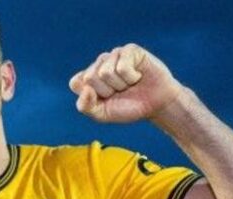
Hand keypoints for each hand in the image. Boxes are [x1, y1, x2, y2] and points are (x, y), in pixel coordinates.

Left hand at [68, 43, 183, 123]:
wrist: (156, 104)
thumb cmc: (128, 107)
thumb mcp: (103, 114)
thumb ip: (86, 106)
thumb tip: (85, 89)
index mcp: (88, 77)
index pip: (75, 82)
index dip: (90, 95)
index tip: (104, 99)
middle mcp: (99, 63)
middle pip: (90, 77)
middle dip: (107, 91)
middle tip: (120, 92)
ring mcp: (114, 55)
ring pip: (106, 72)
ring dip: (121, 85)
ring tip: (129, 84)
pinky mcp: (129, 50)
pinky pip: (122, 67)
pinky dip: (131, 78)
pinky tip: (138, 76)